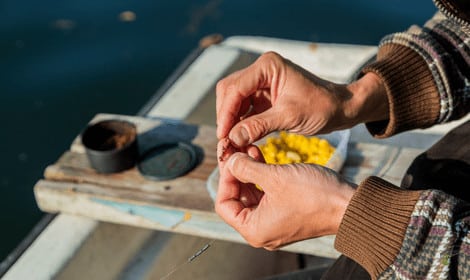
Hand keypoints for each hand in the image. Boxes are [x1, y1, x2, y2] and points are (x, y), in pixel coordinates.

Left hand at [215, 139, 355, 249]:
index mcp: (254, 229)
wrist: (350, 204)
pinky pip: (266, 193)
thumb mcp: (275, 178)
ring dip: (248, 170)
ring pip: (251, 193)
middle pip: (237, 198)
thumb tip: (229, 161)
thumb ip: (246, 169)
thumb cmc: (314, 195)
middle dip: (235, 171)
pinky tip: (259, 154)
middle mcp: (262, 229)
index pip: (224, 204)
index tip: (229, 157)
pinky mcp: (286, 211)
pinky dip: (262, 175)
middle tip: (234, 148)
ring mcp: (274, 221)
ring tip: (248, 147)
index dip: (224, 178)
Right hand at [216, 51, 387, 145]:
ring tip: (231, 142)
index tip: (223, 135)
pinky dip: (240, 123)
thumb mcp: (289, 117)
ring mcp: (261, 83)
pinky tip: (240, 138)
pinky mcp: (264, 97)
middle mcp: (261, 71)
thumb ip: (258, 126)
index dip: (226, 112)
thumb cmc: (321, 107)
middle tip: (225, 140)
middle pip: (229, 92)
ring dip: (231, 121)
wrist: (340, 109)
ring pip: (234, 101)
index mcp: (267, 66)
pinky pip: (244, 109)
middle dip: (226, 116)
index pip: (235, 88)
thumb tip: (232, 138)